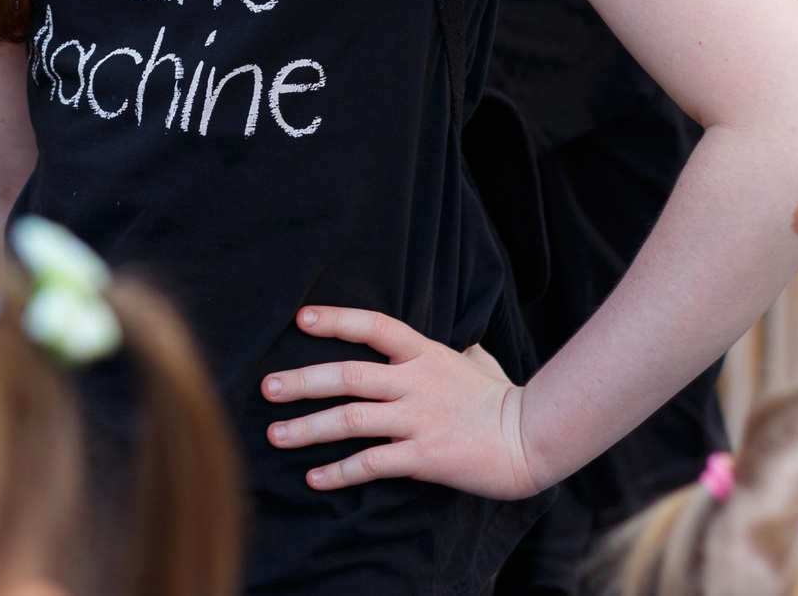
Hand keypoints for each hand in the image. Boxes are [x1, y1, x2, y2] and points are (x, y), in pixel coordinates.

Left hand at [261, 305, 540, 499]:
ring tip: (276, 435)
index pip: (375, 326)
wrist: (530, 440)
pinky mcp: (424, 455)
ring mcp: (418, 419)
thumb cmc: (502, 399)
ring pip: (352, 419)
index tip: (300, 319)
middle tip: (267, 387)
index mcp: (425, 354)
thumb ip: (460, 351)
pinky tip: (315, 478)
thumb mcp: (478, 362)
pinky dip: (340, 472)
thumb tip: (463, 346)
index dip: (337, 319)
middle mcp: (416, 382)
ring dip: (309, 428)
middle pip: (348, 375)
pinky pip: (372, 463)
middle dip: (303, 381)